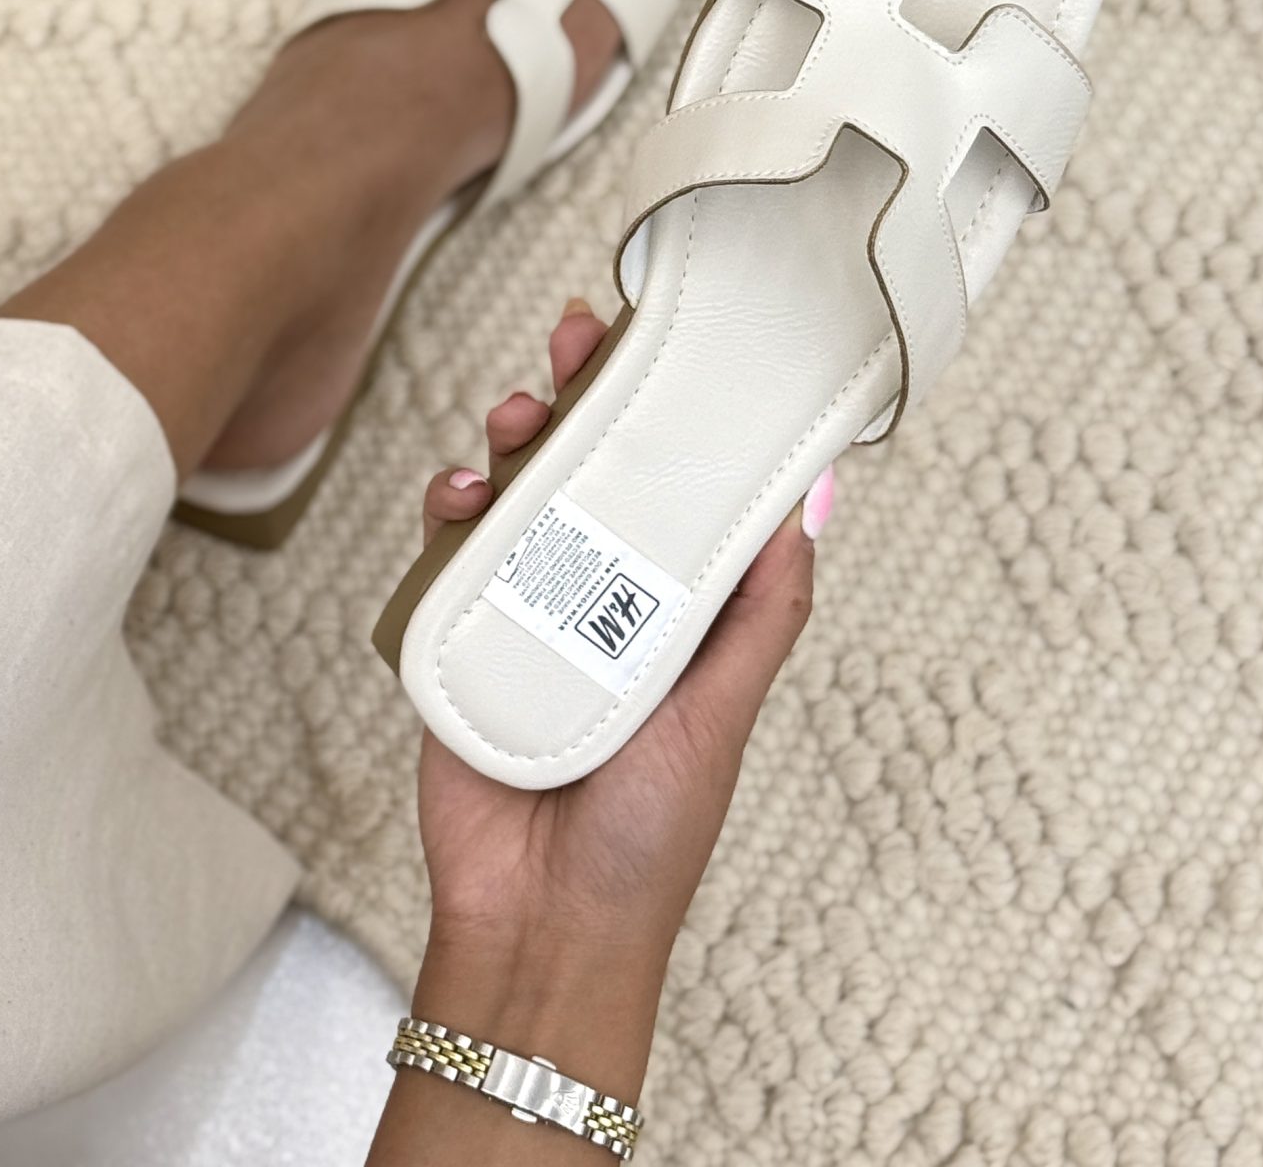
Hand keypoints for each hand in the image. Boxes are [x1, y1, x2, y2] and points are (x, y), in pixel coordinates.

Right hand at [404, 304, 825, 1106]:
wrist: (546, 924)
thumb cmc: (650, 835)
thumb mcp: (726, 710)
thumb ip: (763, 609)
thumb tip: (816, 499)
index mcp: (665, 604)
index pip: (663, 481)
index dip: (656, 407)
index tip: (653, 338)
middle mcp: (593, 594)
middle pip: (580, 466)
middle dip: (575, 393)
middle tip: (574, 341)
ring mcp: (520, 609)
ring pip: (511, 491)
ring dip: (510, 437)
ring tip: (515, 417)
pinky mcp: (456, 633)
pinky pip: (447, 548)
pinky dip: (449, 506)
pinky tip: (460, 491)